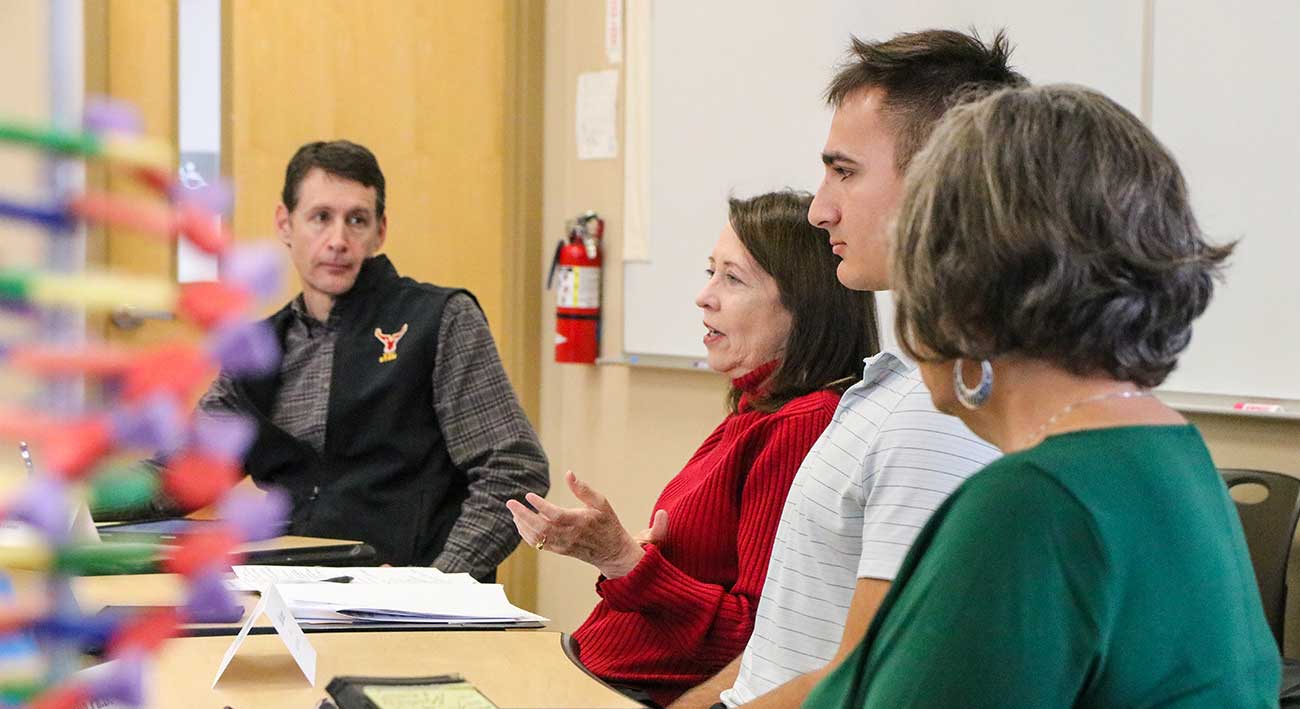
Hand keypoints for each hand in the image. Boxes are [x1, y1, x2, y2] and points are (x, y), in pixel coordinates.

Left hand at [506, 471, 663, 577]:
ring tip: (514, 511)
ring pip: (537, 538)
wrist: (612, 551)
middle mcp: (569, 535)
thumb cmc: (607, 523)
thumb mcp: (601, 503)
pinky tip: (521, 523)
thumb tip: (568, 474)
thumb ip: (583, 489)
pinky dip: (526, 534)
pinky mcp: (559, 550)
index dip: (540, 506)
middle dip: (523, 515)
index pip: (555, 515)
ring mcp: (563, 545)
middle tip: (510, 503)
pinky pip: (538, 544)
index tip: (528, 495)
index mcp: (580, 521)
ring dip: (522, 525)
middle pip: (541, 528)